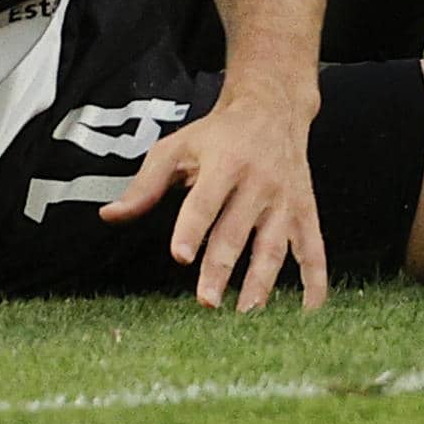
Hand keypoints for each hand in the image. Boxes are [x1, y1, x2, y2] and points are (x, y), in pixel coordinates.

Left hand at [100, 95, 326, 312]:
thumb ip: (145, 185)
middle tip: (206, 302)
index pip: (205, 201)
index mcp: (225, 163)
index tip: (180, 256)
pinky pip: (313, 251)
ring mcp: (285, 200)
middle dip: (221, 267)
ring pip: (273, 245)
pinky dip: (314, 282)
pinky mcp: (305, 212)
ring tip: (245, 313)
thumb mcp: (177, 147)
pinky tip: (308, 312)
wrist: (273, 109)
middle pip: (237, 230)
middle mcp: (258, 182)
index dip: (192, 228)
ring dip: (261, 282)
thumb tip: (109, 216)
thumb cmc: (217, 134)